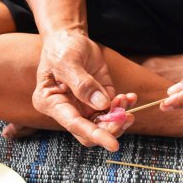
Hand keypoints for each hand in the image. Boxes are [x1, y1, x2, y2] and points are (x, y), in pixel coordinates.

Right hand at [32, 30, 117, 149]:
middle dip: (111, 127)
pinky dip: (125, 106)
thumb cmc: (62, 48)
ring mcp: (85, 105)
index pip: (74, 125)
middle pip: (91, 130)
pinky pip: (114, 109)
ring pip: (105, 123)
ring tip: (127, 99)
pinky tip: (130, 97)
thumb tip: (101, 105)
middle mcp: (68, 109)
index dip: (95, 135)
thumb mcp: (68, 61)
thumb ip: (82, 84)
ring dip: (120, 116)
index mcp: (52, 103)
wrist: (71, 38)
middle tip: (127, 117)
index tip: (113, 144)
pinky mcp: (100, 97)